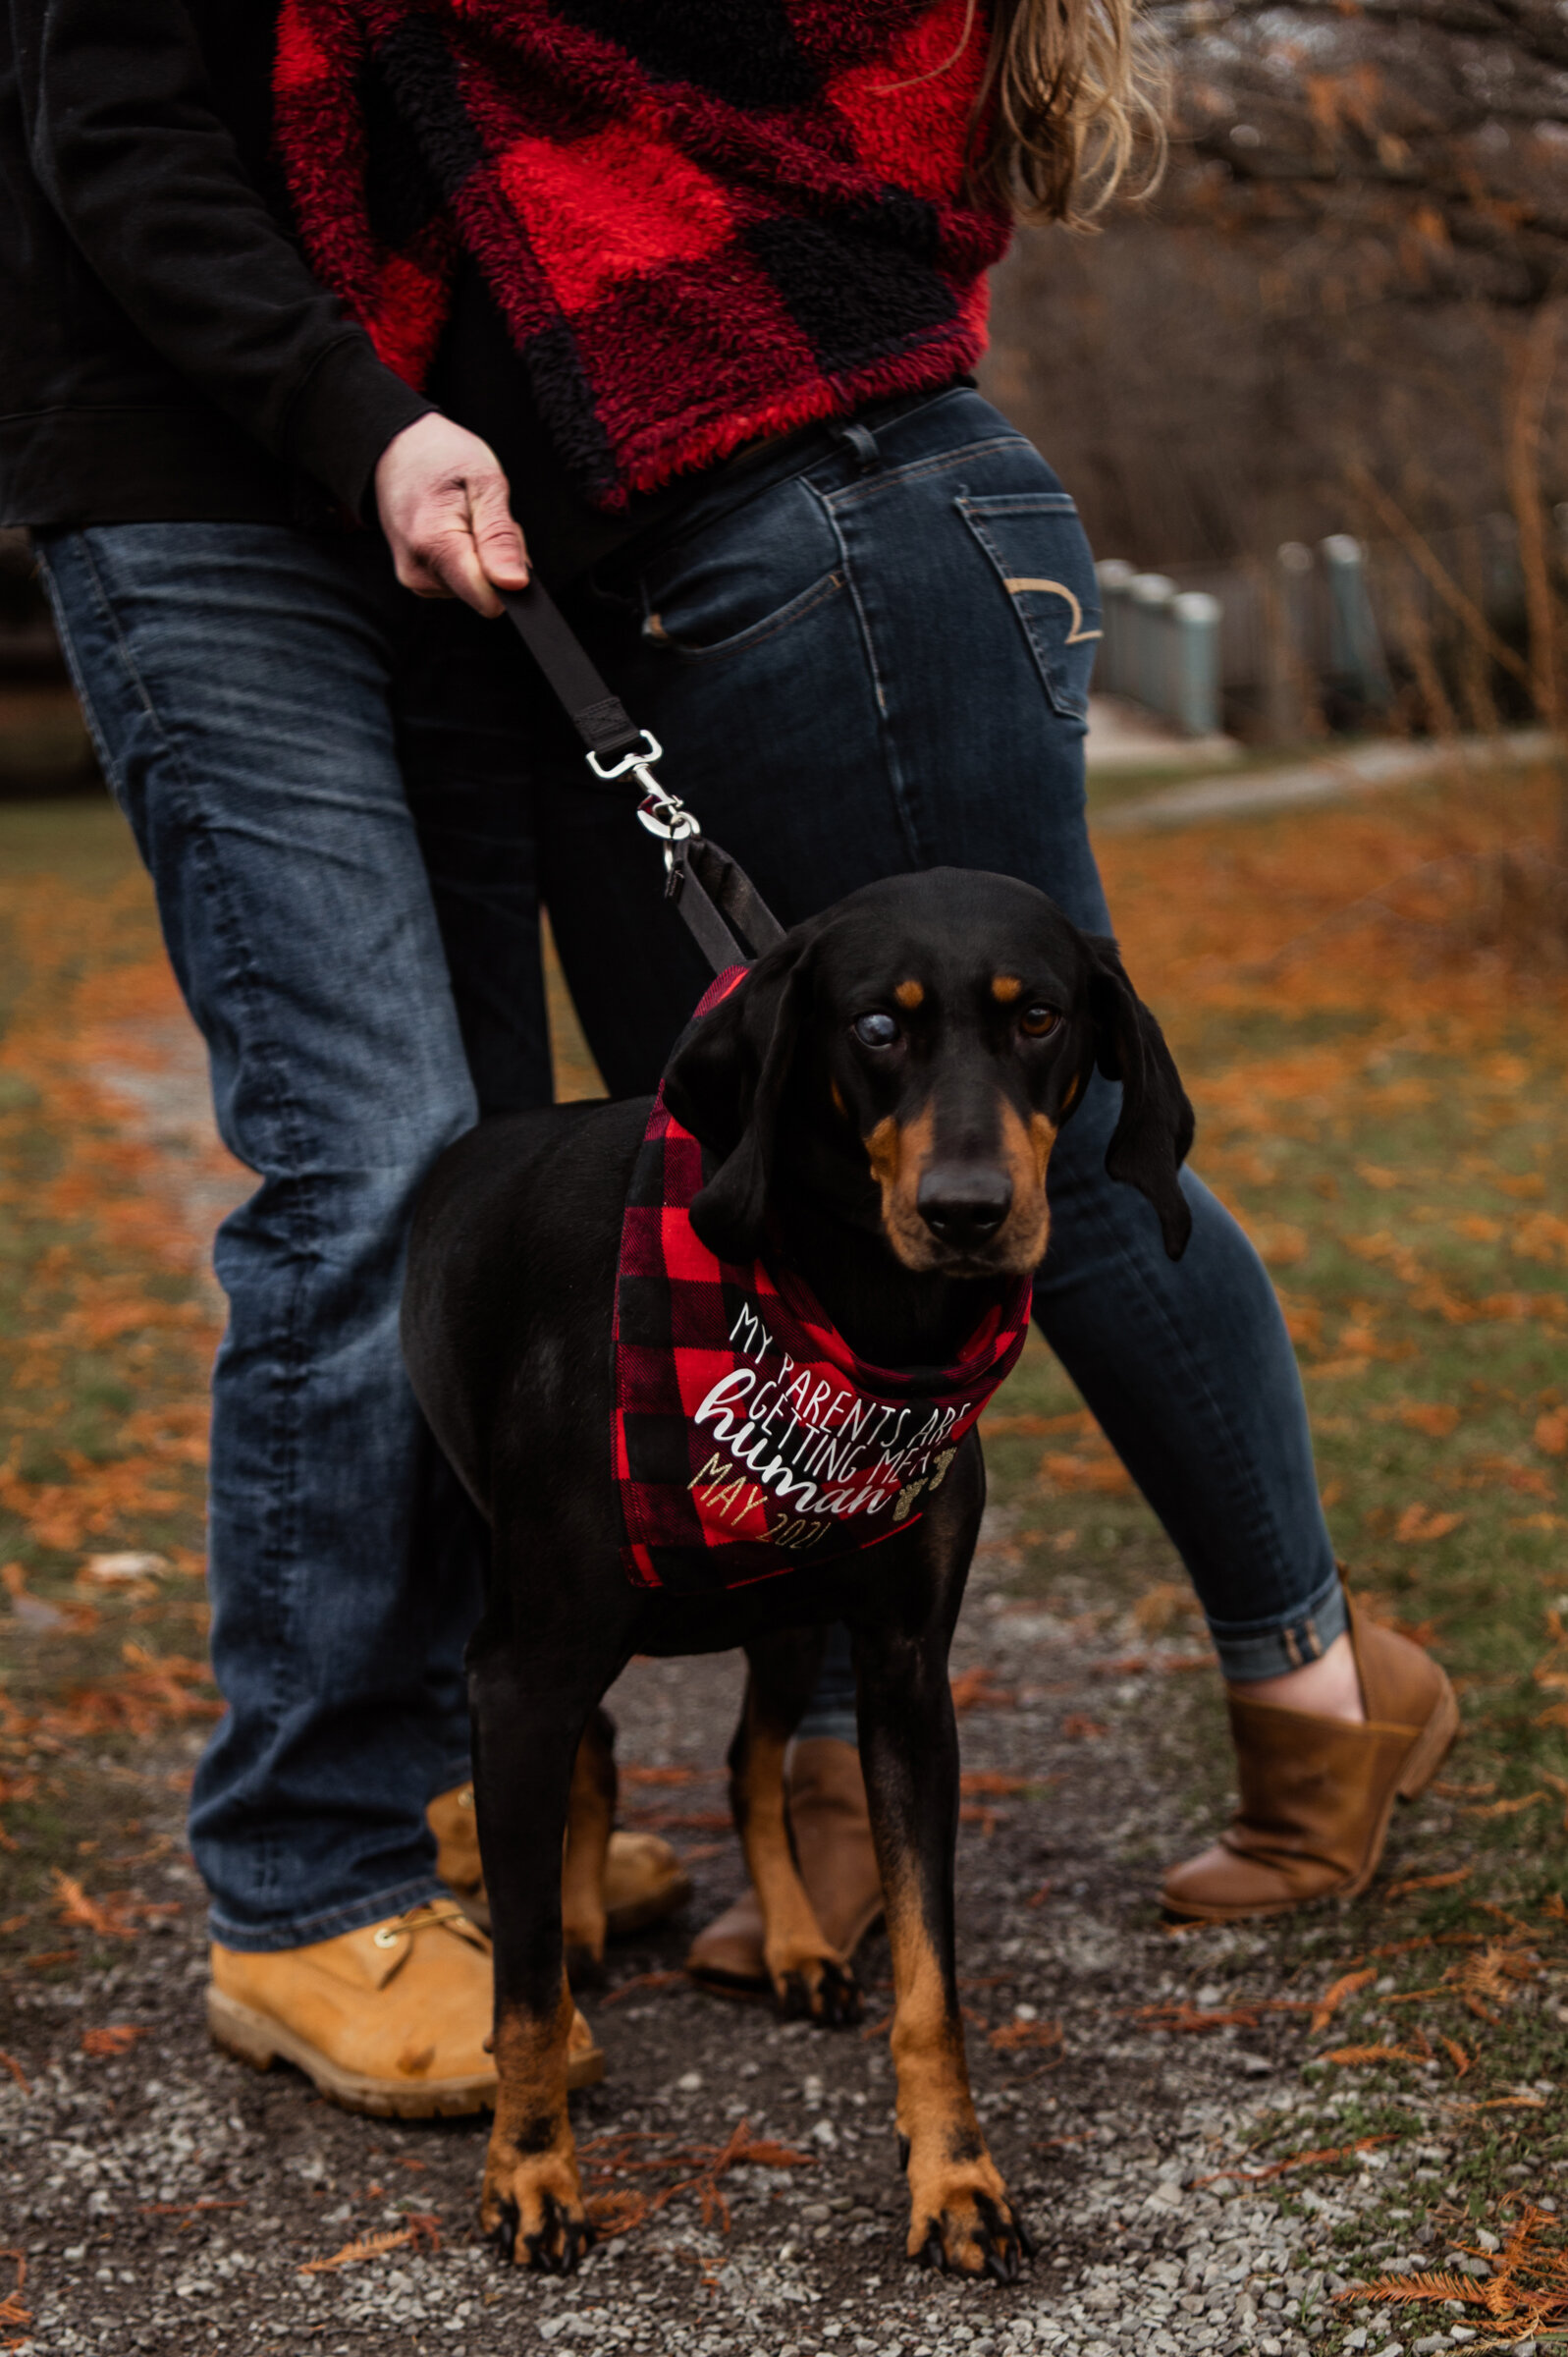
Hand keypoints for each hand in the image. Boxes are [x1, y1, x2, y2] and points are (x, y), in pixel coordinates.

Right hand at [374, 414, 528, 616]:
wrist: (397, 448)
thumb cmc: (442, 457)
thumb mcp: (485, 482)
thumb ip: (500, 537)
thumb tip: (514, 584)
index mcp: (435, 545)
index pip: (488, 599)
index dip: (512, 580)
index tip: (511, 548)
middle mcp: (419, 573)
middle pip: (486, 592)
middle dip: (498, 559)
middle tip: (483, 517)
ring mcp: (415, 579)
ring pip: (476, 587)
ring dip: (485, 556)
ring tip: (467, 517)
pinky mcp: (417, 580)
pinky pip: (461, 582)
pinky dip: (470, 558)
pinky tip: (457, 528)